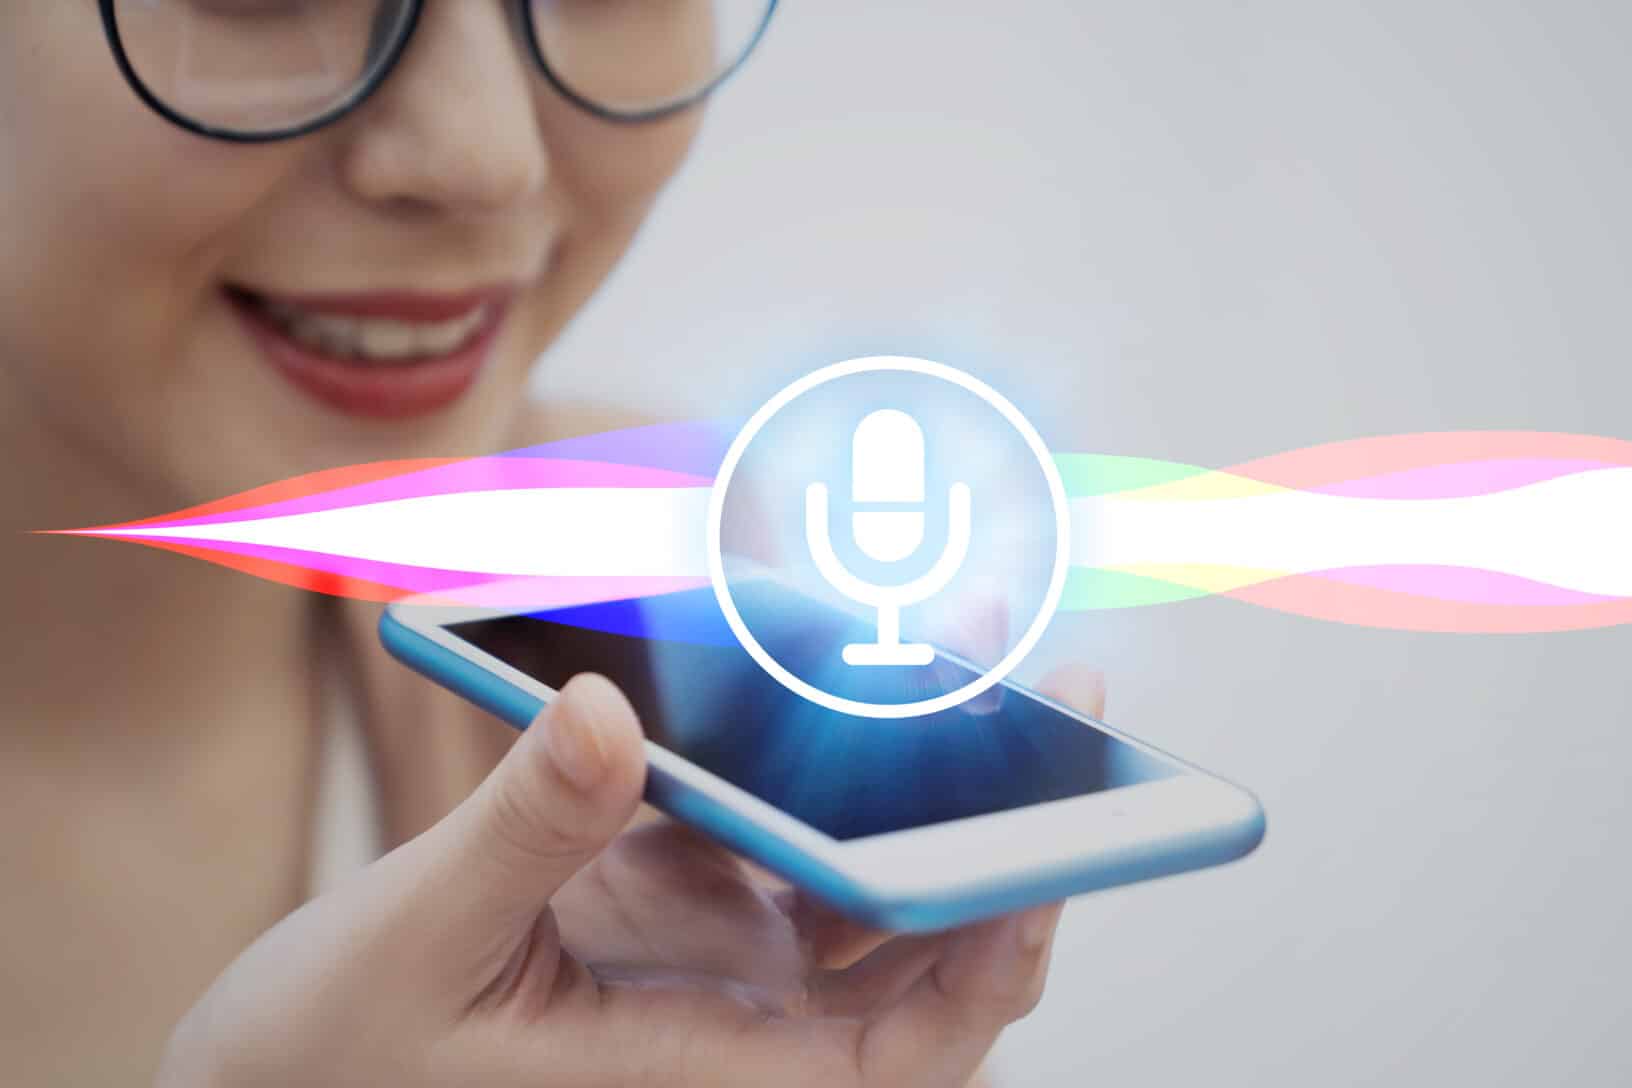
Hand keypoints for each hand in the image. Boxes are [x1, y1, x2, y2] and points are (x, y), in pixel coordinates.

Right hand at [158, 667, 1105, 1087]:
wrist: (262, 1077)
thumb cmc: (323, 1061)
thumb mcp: (414, 947)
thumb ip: (518, 834)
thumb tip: (605, 708)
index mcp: (707, 1068)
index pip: (911, 1046)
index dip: (996, 956)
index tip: (1046, 854)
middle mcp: (738, 1015)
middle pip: (921, 935)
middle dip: (996, 817)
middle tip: (1059, 688)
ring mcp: (711, 953)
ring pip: (859, 861)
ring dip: (914, 758)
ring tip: (954, 633)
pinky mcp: (669, 893)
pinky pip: (771, 811)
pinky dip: (797, 734)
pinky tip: (806, 645)